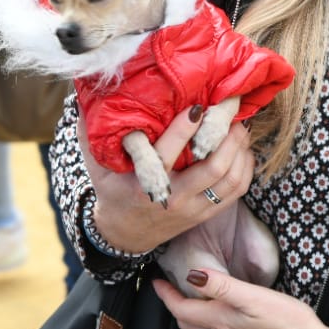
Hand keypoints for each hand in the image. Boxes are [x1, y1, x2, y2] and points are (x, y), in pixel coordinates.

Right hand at [86, 105, 255, 254]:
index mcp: (145, 184)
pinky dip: (245, 167)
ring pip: (229, 179)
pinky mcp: (206, 214)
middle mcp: (173, 197)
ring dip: (240, 149)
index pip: (169, 154)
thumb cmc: (112, 190)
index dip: (186, 129)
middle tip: (231, 109)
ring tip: (239, 125)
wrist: (125, 233)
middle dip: (226, 135)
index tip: (198, 105)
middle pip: (212, 167)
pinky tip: (243, 148)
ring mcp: (193, 209)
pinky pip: (236, 191)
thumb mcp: (97, 165)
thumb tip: (83, 95)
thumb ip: (90, 132)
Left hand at [152, 267, 328, 328]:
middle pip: (186, 323)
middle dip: (174, 305)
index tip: (156, 280)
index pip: (180, 309)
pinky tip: (221, 317)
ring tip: (191, 297)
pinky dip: (209, 325)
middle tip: (170, 287)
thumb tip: (192, 275)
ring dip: (190, 315)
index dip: (165, 295)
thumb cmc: (289, 324)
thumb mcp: (255, 297)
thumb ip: (222, 286)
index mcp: (220, 321)